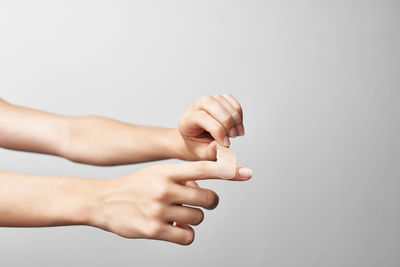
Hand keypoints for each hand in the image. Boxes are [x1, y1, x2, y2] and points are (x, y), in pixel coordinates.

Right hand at [89, 161, 251, 244]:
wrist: (103, 201)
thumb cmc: (136, 187)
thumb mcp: (157, 173)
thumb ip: (182, 178)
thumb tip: (205, 187)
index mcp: (167, 171)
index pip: (204, 169)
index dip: (228, 170)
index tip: (247, 172)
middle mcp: (164, 188)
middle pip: (209, 199)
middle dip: (209, 202)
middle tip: (199, 202)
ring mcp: (159, 210)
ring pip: (199, 218)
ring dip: (193, 218)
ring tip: (178, 215)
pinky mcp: (154, 230)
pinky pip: (187, 236)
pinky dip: (186, 234)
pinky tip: (175, 228)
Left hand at [178, 94, 243, 160]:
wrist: (198, 140)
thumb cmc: (198, 146)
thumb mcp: (201, 153)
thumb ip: (210, 152)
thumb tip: (220, 145)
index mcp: (187, 121)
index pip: (201, 117)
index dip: (217, 129)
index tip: (226, 142)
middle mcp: (195, 107)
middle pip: (211, 103)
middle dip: (227, 120)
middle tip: (234, 135)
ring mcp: (207, 100)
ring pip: (222, 99)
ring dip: (235, 117)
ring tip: (237, 133)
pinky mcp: (219, 99)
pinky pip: (230, 100)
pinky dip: (238, 112)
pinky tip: (238, 125)